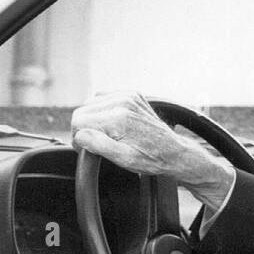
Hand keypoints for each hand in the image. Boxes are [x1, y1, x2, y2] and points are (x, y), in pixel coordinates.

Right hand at [71, 92, 233, 208]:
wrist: (174, 152)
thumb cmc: (152, 159)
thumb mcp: (124, 159)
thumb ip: (100, 145)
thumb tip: (80, 135)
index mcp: (119, 117)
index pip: (78, 120)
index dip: (79, 138)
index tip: (86, 149)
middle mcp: (123, 102)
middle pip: (83, 110)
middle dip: (85, 128)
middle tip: (98, 144)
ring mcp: (128, 96)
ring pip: (91, 103)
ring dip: (93, 119)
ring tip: (108, 135)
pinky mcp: (132, 95)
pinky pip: (104, 98)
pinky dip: (103, 111)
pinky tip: (112, 124)